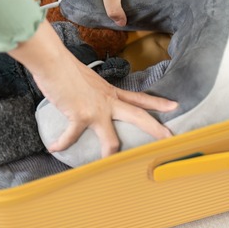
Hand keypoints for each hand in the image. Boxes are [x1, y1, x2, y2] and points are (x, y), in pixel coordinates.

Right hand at [8, 20, 177, 156]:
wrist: (54, 62)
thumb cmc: (68, 70)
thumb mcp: (91, 82)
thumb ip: (97, 94)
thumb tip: (94, 101)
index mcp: (112, 93)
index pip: (140, 98)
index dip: (157, 103)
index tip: (174, 106)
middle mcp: (108, 102)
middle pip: (138, 116)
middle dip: (155, 128)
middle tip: (170, 138)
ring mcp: (96, 110)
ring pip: (111, 139)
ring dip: (109, 154)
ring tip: (108, 165)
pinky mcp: (79, 116)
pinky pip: (72, 137)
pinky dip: (61, 143)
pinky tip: (55, 147)